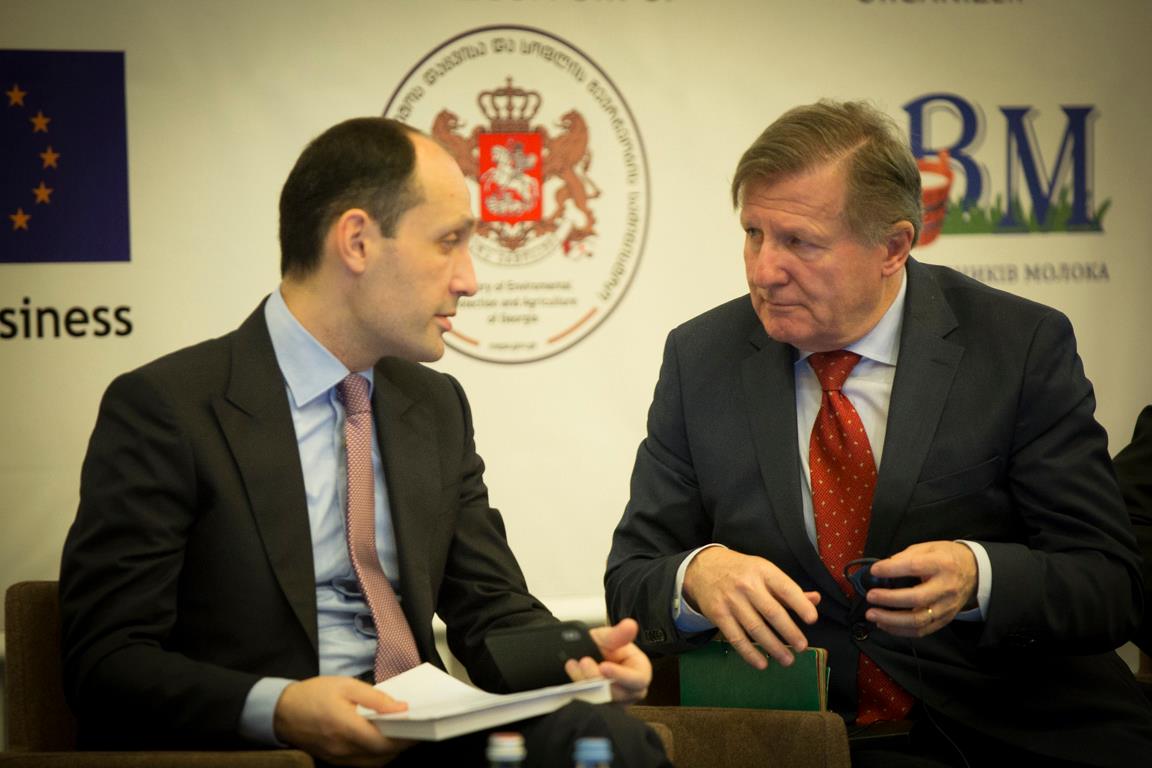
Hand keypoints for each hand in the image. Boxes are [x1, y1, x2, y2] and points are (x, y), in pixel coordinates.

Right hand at [273, 676, 415, 765]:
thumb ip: (376, 698)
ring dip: (391, 751)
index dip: (405, 738)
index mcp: (345, 727)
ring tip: (404, 733)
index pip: (383, 742)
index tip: (422, 727)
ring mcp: (338, 758)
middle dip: (403, 744)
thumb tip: (401, 708)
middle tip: (418, 728)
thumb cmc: (314, 694)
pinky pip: (363, 763)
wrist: (281, 711)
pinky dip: (377, 754)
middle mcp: (342, 748)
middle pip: (382, 755)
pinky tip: (384, 739)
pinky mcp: (335, 760)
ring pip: (374, 762)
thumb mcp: (346, 686)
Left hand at [566, 618, 650, 703]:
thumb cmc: (605, 648)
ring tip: (574, 664)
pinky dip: (579, 689)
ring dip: (584, 682)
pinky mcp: (601, 708)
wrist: (588, 657)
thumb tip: (630, 625)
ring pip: (601, 700)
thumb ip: (618, 634)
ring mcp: (617, 703)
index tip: (603, 666)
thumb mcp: (609, 637)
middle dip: (597, 678)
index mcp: (640, 672)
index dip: (620, 675)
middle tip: (584, 662)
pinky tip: (573, 673)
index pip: (636, 680)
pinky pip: (590, 704)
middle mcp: (631, 691)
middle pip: (617, 693)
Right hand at [682, 548, 820, 668]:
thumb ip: (789, 589)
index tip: (812, 620)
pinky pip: (736, 637)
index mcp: (763, 571)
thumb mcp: (765, 572)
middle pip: (771, 611)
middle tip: (802, 647)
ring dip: (773, 646)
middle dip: (789, 631)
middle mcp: (747, 585)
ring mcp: (731, 600)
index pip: (785, 588)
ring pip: (755, 628)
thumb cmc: (742, 571)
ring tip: (787, 660)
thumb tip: (816, 600)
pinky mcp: (718, 615)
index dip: (800, 604)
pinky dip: (749, 653)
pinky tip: (762, 663)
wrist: (704, 568)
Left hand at [863, 541, 978, 636]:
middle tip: (870, 596)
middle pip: (917, 598)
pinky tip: (885, 624)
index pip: (914, 567)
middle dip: (890, 599)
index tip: (874, 570)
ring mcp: (947, 606)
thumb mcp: (928, 547)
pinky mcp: (945, 619)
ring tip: (872, 614)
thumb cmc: (946, 557)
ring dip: (892, 620)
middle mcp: (946, 587)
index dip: (892, 569)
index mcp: (942, 564)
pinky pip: (922, 630)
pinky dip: (901, 630)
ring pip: (918, 620)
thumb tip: (883, 568)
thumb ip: (906, 556)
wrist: (975, 572)